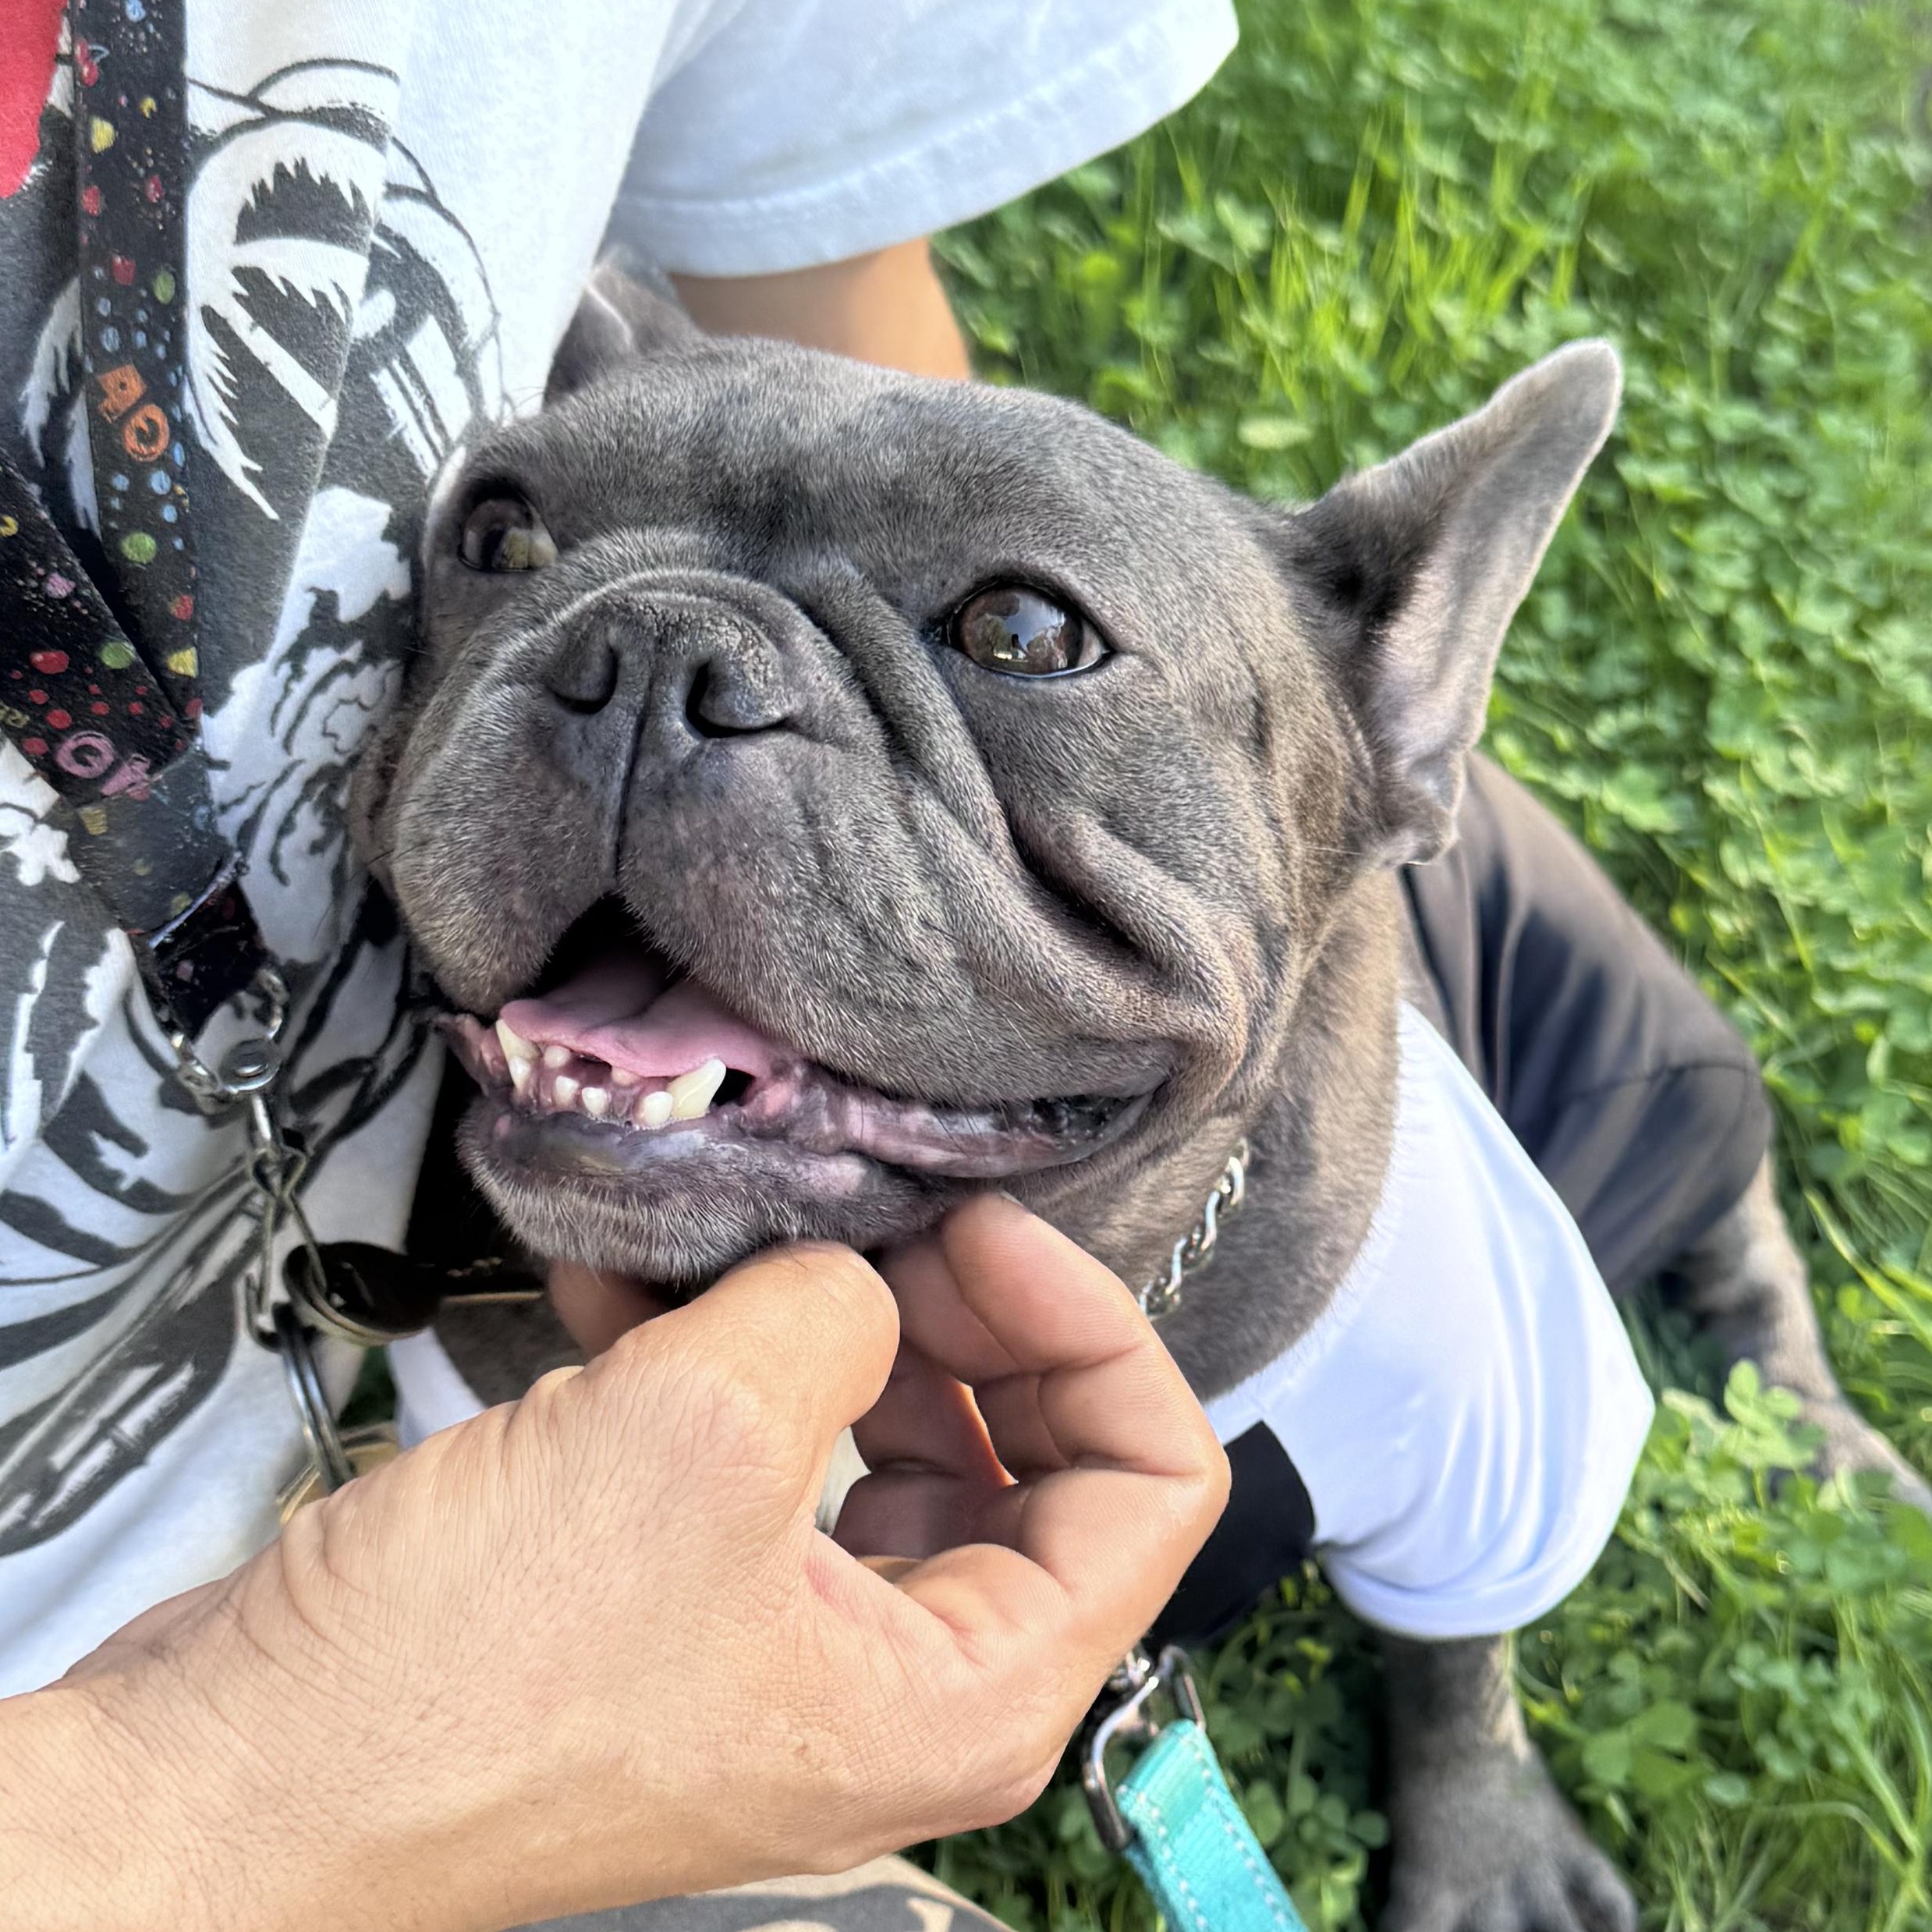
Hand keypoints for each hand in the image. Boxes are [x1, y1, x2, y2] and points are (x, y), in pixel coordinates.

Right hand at [4, 1198, 1226, 1931]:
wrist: (244, 1783)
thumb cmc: (487, 1655)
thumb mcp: (704, 1431)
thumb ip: (835, 1310)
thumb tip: (852, 1269)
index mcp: (977, 1689)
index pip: (1158, 1483)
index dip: (1088, 1326)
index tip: (975, 1227)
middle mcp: (909, 1683)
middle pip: (1035, 1452)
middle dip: (962, 1315)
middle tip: (872, 1220)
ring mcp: (793, 1648)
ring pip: (892, 1441)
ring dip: (825, 1323)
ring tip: (743, 1237)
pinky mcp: (685, 1608)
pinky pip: (764, 1460)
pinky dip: (721, 1364)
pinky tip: (634, 1288)